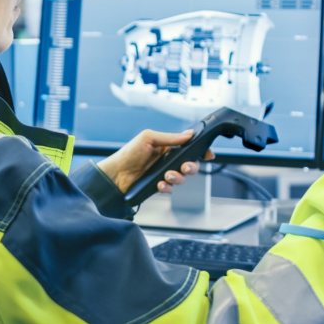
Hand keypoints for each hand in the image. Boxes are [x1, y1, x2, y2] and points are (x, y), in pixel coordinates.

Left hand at [96, 129, 215, 193]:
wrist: (115, 174)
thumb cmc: (128, 153)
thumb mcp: (148, 138)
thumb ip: (169, 137)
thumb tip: (188, 134)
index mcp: (167, 146)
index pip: (189, 148)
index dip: (200, 151)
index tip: (207, 154)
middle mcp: (167, 160)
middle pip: (190, 165)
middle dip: (191, 167)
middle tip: (185, 167)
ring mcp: (164, 173)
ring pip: (182, 178)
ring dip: (178, 177)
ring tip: (167, 175)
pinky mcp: (159, 185)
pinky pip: (170, 189)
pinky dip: (167, 187)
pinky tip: (160, 184)